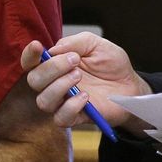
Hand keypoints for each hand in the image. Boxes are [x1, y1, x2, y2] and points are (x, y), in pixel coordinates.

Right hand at [20, 32, 149, 130]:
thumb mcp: (96, 44)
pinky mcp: (75, 117)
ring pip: (43, 101)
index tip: (38, 46)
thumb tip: (53, 50)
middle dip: (51, 68)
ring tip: (80, 76)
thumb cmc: (112, 64)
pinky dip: (71, 106)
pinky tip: (86, 97)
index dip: (29, 55)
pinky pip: (60, 118)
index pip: (31, 62)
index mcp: (56, 64)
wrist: (131, 85)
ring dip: (60, 87)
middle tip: (75, 61)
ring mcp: (64, 102)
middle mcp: (55, 83)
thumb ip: (75, 42)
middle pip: (34, 81)